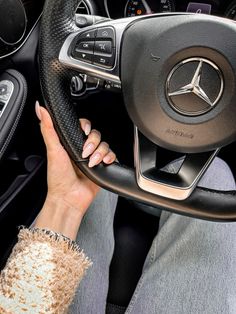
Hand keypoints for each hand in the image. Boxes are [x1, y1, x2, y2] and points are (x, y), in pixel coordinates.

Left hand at [34, 102, 115, 238]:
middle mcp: (82, 150)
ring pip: (105, 145)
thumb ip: (48, 128)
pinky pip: (112, 156)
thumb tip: (40, 109)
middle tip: (85, 153)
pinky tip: (103, 163)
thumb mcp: (52, 150)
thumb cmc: (58, 178)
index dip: (85, 126)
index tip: (83, 132)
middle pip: (96, 135)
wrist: (69, 198)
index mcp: (70, 144)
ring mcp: (93, 158)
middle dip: (93, 142)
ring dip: (100, 152)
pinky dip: (110, 158)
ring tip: (92, 162)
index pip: (82, 126)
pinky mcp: (102, 167)